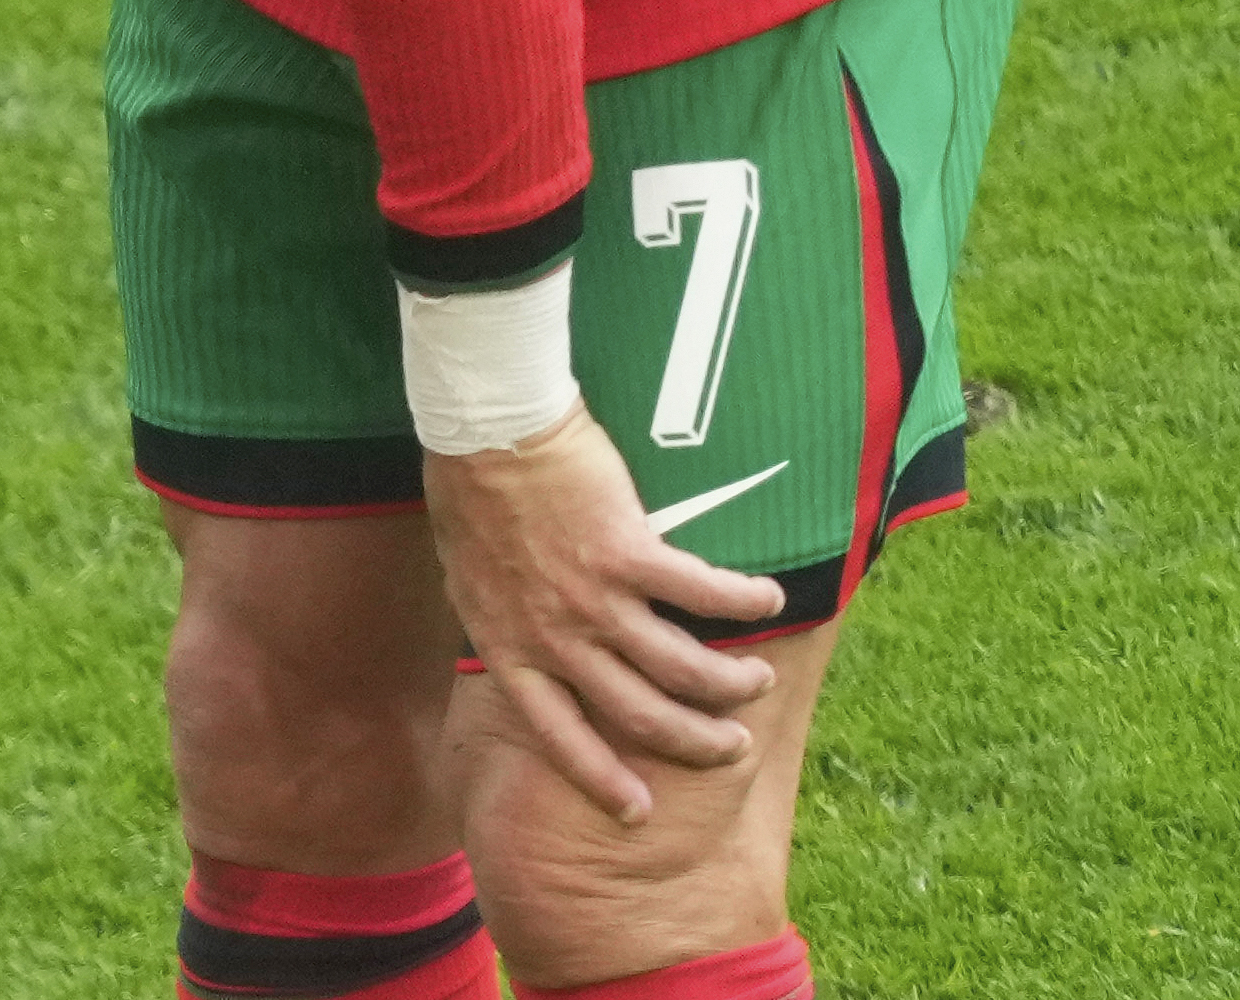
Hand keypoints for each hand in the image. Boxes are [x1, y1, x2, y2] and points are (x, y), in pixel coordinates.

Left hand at [421, 401, 788, 823]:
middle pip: (638, 715)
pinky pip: (703, 594)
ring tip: (758, 683)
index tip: (636, 810)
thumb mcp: (469, 575)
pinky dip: (745, 603)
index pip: (556, 734)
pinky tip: (770, 602)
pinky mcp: (628, 554)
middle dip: (693, 742)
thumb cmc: (470, 490)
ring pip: (680, 670)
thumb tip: (529, 635)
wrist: (485, 428)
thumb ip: (504, 615)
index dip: (600, 777)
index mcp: (507, 646)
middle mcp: (553, 636)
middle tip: (730, 747)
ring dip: (730, 685)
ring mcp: (592, 600)